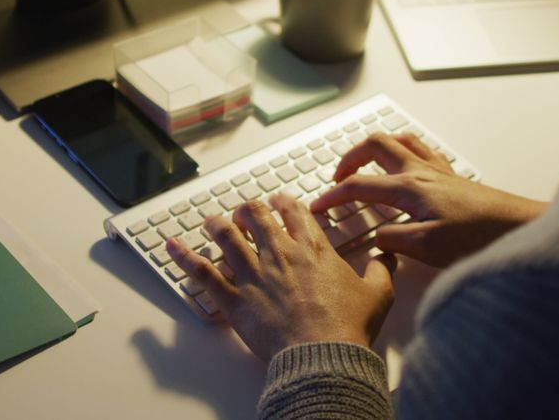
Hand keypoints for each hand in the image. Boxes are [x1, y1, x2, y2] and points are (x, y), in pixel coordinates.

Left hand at [166, 196, 396, 361]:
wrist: (323, 356)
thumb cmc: (348, 327)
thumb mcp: (378, 295)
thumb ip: (381, 271)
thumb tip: (387, 258)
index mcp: (312, 249)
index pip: (293, 212)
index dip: (284, 202)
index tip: (280, 202)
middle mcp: (279, 254)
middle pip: (255, 216)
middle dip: (248, 209)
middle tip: (245, 210)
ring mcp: (253, 275)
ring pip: (226, 237)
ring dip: (217, 224)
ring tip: (212, 220)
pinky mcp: (234, 299)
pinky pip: (203, 273)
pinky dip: (184, 258)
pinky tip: (171, 246)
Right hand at [312, 133, 545, 266]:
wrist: (522, 228)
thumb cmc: (482, 238)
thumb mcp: (429, 248)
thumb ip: (394, 240)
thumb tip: (376, 236)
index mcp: (411, 187)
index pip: (360, 185)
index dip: (333, 196)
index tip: (318, 207)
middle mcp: (423, 171)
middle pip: (376, 144)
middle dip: (350, 157)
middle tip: (338, 178)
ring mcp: (440, 171)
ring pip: (400, 141)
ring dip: (377, 148)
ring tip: (365, 165)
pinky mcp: (454, 178)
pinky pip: (422, 151)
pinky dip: (404, 153)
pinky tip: (406, 170)